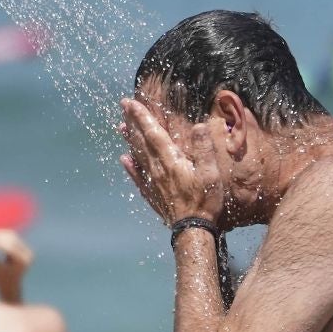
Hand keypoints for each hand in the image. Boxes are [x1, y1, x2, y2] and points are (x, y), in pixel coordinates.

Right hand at [0, 229, 31, 302]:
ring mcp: (27, 249)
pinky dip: (0, 236)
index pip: (8, 246)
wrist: (11, 287)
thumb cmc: (1, 281)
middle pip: (11, 238)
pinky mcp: (23, 247)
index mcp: (23, 261)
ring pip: (11, 235)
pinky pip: (11, 237)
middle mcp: (28, 253)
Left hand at [119, 96, 225, 226]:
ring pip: (137, 155)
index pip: (153, 132)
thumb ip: (204, 148)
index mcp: (171, 160)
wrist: (192, 229)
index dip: (142, 116)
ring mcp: (152, 181)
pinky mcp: (152, 194)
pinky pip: (137, 177)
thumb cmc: (205, 201)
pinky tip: (124, 159)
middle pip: (142, 140)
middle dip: (133, 121)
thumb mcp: (211, 173)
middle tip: (123, 106)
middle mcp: (157, 168)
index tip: (131, 102)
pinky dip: (130, 166)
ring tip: (121, 126)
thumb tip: (199, 125)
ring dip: (129, 139)